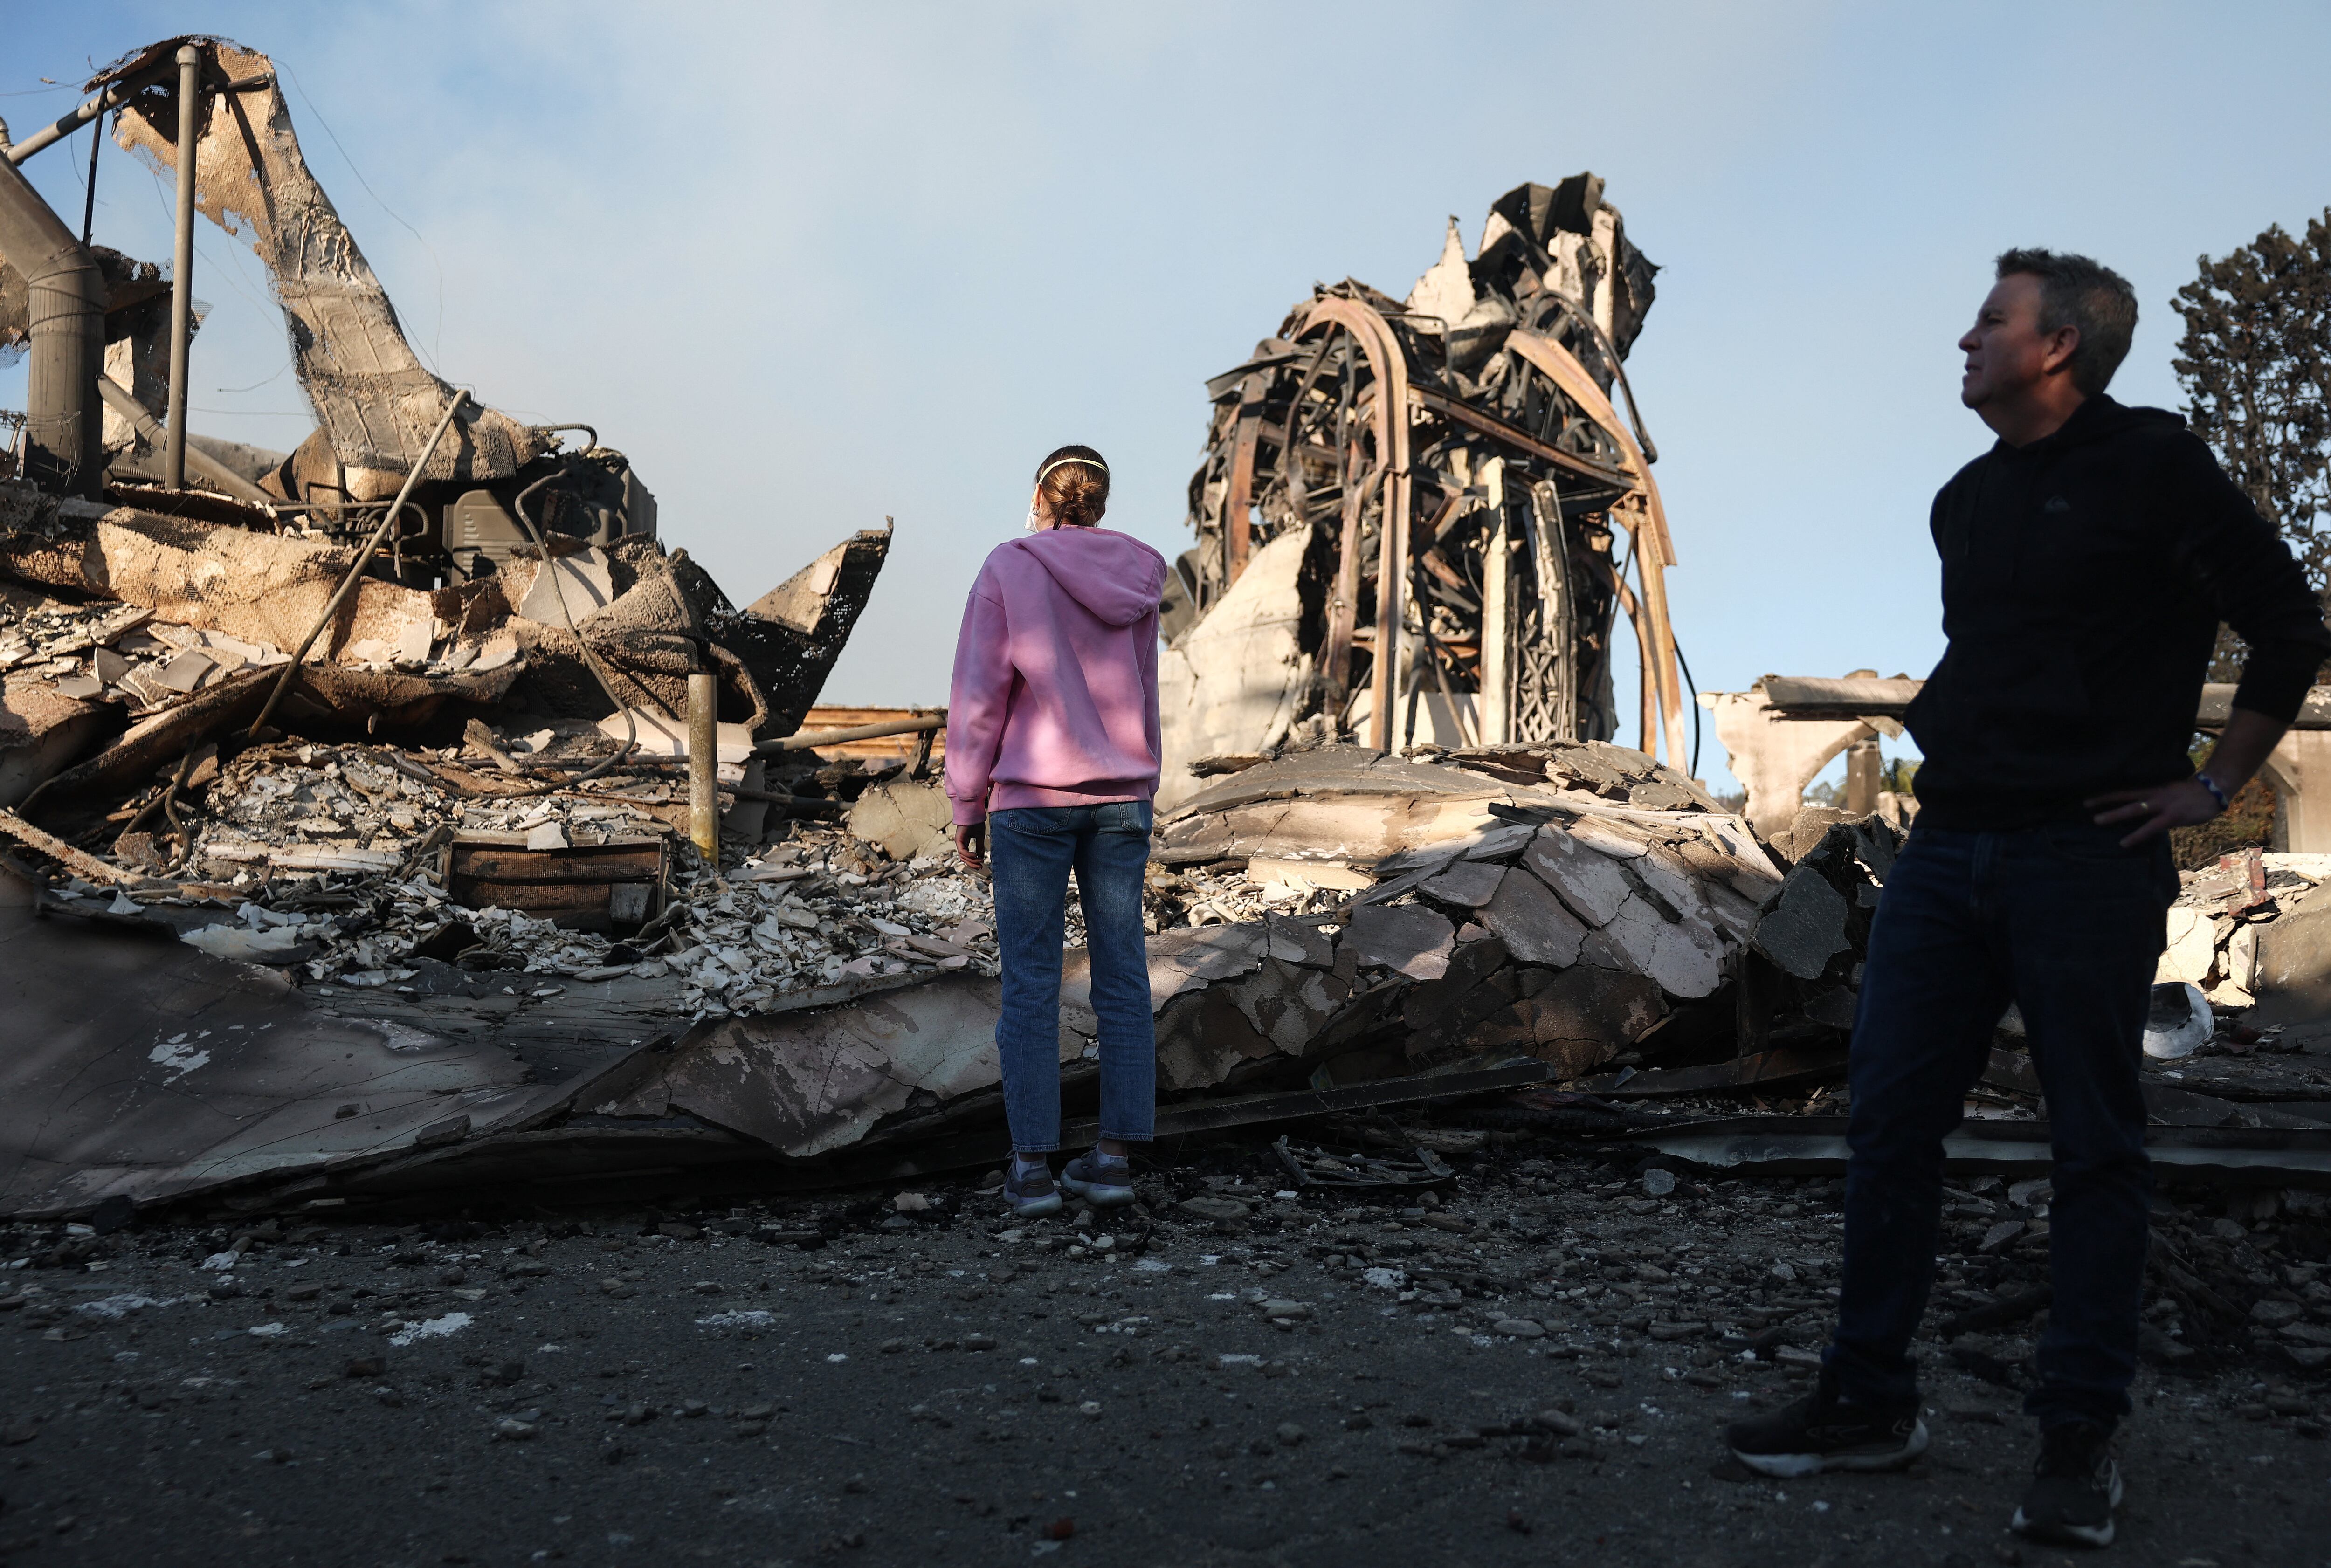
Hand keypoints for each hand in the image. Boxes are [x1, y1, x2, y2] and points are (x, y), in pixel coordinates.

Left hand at [955, 821, 985, 868]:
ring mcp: (958, 841)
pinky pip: (962, 851)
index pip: (967, 856)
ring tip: (980, 861)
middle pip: (964, 858)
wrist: (973, 812)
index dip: (973, 862)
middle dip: (972, 864)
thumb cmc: (976, 822)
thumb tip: (981, 857)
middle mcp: (960, 843)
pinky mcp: (958, 839)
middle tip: (980, 867)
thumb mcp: (979, 837)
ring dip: (971, 860)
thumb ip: (979, 847)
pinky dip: (968, 855)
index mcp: (964, 842)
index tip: (981, 865)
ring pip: (962, 856)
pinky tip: (975, 855)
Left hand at [2085, 777, 2222, 846]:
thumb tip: (2139, 807)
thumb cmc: (2190, 793)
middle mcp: (2153, 794)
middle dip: (2104, 801)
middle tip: (2084, 804)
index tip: (2090, 794)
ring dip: (2114, 814)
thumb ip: (2153, 799)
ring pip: (2134, 809)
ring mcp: (2162, 805)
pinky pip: (2150, 827)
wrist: (2213, 790)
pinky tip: (2123, 843)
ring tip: (2096, 821)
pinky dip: (2136, 835)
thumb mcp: (2168, 791)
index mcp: (2152, 788)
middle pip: (2124, 796)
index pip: (2125, 789)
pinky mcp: (2171, 816)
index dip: (2107, 792)